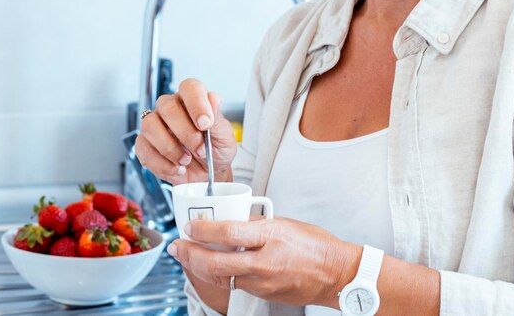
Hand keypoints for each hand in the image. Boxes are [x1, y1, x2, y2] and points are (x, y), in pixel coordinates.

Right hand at [134, 78, 236, 184]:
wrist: (208, 175)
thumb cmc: (215, 151)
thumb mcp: (224, 137)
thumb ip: (217, 118)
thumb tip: (213, 99)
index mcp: (192, 100)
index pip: (189, 87)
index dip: (196, 104)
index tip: (205, 124)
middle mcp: (171, 108)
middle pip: (167, 107)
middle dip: (186, 133)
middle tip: (200, 149)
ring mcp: (155, 125)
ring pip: (150, 126)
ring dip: (170, 148)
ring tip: (186, 160)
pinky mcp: (145, 144)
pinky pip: (143, 149)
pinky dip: (163, 164)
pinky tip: (177, 168)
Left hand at [167, 217, 360, 308]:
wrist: (336, 274)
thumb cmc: (315, 245)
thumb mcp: (285, 223)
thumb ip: (256, 223)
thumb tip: (230, 220)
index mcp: (271, 236)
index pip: (229, 233)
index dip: (203, 231)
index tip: (189, 226)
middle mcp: (265, 261)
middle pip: (216, 263)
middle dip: (190, 255)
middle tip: (177, 246)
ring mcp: (263, 282)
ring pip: (221, 277)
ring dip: (198, 267)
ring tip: (186, 255)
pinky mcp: (263, 294)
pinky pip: (234, 284)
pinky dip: (218, 274)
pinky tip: (210, 266)